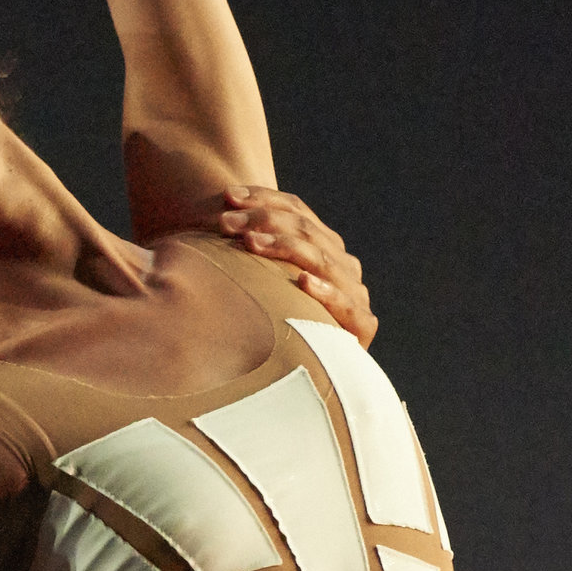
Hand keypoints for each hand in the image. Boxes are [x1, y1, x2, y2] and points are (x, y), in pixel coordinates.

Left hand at [215, 187, 377, 347]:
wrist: (311, 374)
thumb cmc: (270, 322)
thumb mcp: (257, 281)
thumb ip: (247, 253)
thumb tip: (211, 217)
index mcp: (321, 245)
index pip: (296, 210)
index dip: (263, 199)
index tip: (227, 196)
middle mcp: (340, 263)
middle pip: (306, 230)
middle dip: (264, 221)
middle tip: (226, 222)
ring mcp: (353, 291)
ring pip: (321, 259)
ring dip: (285, 248)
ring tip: (251, 243)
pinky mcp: (361, 324)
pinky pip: (346, 305)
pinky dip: (325, 292)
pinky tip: (303, 283)